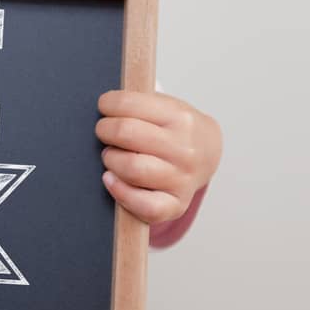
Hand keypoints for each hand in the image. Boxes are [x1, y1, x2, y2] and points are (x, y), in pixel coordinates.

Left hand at [93, 89, 220, 224]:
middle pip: (126, 134)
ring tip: (111, 155)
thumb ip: (138, 106)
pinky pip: (143, 205)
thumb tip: (102, 109)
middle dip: (105, 130)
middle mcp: (184, 149)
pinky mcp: (177, 204)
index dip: (107, 104)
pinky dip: (120, 192)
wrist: (208, 152)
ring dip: (110, 160)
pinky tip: (111, 179)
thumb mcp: (166, 107)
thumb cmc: (176, 128)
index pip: (129, 104)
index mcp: (180, 117)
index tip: (104, 106)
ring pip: (131, 169)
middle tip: (104, 131)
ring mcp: (182, 179)